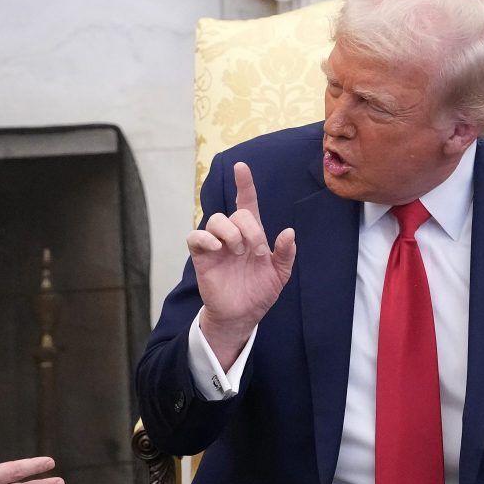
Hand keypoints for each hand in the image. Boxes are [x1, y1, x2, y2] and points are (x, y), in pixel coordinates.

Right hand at [189, 162, 296, 367]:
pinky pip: (195, 237)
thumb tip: (288, 232)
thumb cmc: (259, 292)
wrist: (242, 315)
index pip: (247, 203)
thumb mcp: (280, 274)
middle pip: (236, 214)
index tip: (242, 167)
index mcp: (252, 235)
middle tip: (256, 251)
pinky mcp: (202, 257)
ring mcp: (216, 245)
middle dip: (249, 229)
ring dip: (229, 232)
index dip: (244, 185)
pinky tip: (217, 249)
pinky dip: (205, 238)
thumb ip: (285, 253)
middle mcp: (233, 236)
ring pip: (215, 220)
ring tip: (237, 251)